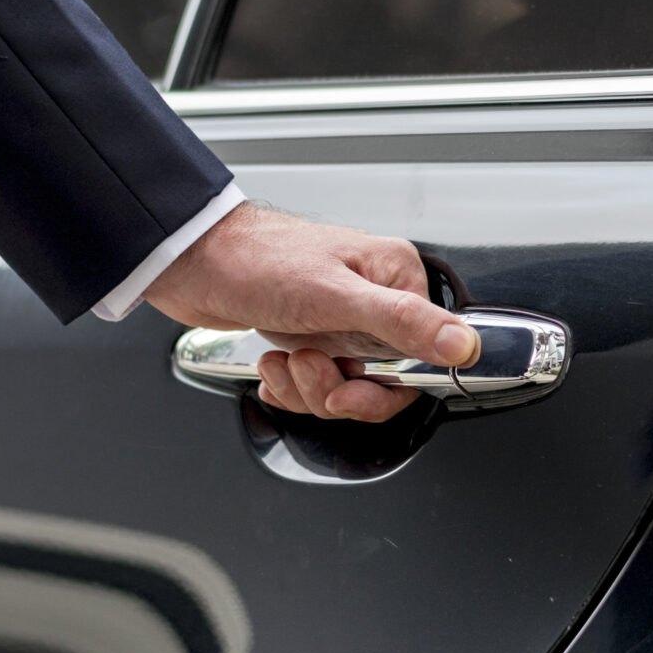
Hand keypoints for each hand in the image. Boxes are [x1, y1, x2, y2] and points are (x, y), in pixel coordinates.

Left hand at [143, 202, 478, 421]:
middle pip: (383, 380)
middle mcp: (373, 299)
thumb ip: (403, 324)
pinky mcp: (311, 335)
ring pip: (346, 387)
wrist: (190, 262)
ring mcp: (340, 319)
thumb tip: (462, 344)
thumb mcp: (334, 297)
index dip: (384, 388)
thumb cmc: (256, 262)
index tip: (351, 390)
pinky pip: (317, 384)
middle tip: (309, 370)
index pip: (423, 358)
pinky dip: (291, 386)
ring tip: (283, 361)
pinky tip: (273, 366)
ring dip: (308, 387)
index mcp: (394, 279)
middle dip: (337, 389)